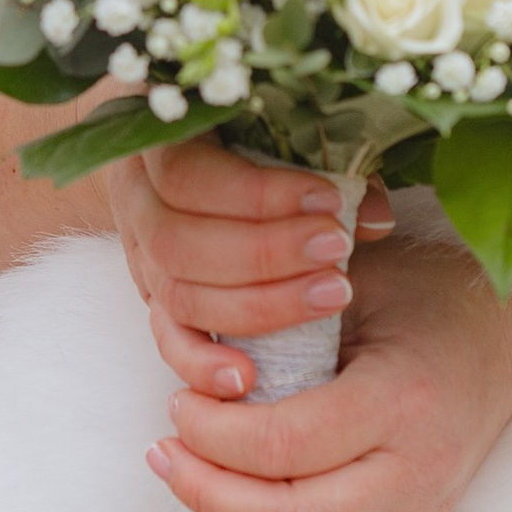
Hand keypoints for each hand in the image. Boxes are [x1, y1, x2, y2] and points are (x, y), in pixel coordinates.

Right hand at [104, 138, 394, 394]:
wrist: (182, 159)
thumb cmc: (245, 140)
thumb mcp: (278, 133)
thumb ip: (325, 163)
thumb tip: (374, 217)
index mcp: (156, 147)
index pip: (190, 177)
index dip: (259, 195)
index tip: (331, 202)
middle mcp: (137, 203)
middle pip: (179, 242)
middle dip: (265, 252)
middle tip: (336, 251)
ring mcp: (142, 257)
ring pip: (178, 294)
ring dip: (258, 305)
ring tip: (329, 299)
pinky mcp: (155, 302)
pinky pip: (169, 340)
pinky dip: (204, 363)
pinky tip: (247, 378)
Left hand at [143, 228, 511, 511]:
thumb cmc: (423, 296)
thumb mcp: (361, 279)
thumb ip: (291, 316)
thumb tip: (201, 350)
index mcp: (397, 399)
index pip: (286, 445)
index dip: (213, 436)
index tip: (177, 408)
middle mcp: (415, 471)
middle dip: (208, 498)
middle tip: (159, 459)